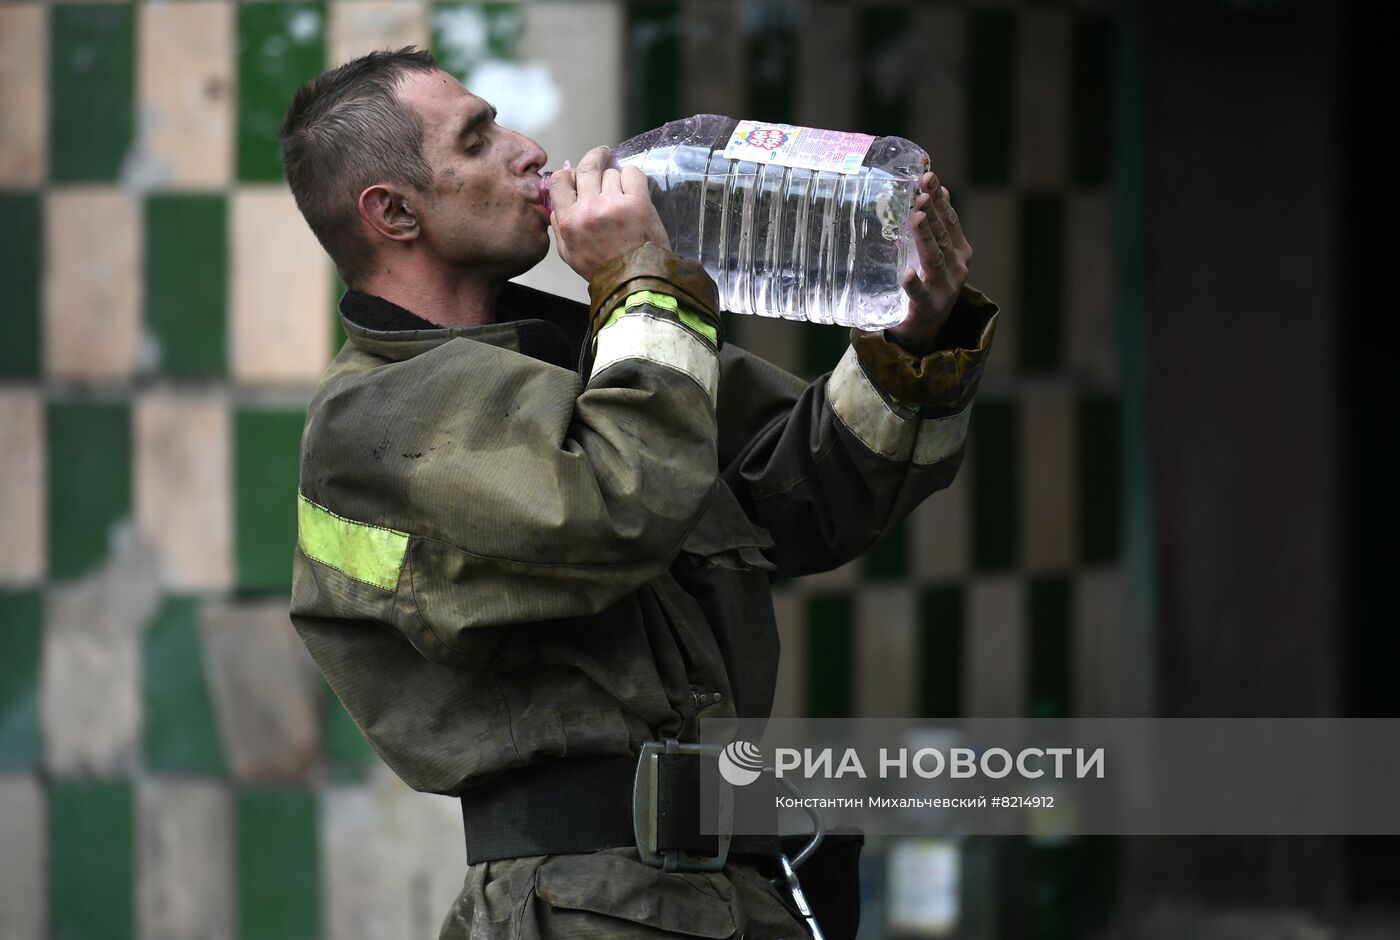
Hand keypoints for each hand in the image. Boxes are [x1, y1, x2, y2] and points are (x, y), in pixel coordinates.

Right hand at [547, 146, 670, 280]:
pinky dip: (633, 177)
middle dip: (595, 157)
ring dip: (617, 180)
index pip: (560, 180)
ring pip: (611, 173)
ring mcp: (613, 204)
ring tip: (623, 196)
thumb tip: (556, 202)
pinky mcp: (638, 203)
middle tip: (602, 154)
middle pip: (587, 167)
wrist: (634, 282)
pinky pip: (632, 173)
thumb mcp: (569, 253)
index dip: (569, 172)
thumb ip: (559, 225)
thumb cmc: (602, 269)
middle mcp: (588, 208)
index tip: (576, 171)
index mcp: (569, 220)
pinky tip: (635, 189)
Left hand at [886, 172, 972, 354]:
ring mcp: (945, 289)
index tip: (928, 177)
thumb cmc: (926, 286)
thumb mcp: (933, 256)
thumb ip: (932, 230)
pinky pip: (920, 294)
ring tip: (918, 218)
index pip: (950, 220)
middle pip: (943, 235)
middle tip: (922, 192)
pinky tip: (907, 273)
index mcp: (959, 252)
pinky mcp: (928, 308)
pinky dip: (914, 284)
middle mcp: (957, 268)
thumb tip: (928, 192)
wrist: (922, 331)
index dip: (940, 199)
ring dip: (926, 238)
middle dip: (933, 212)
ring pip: (934, 259)